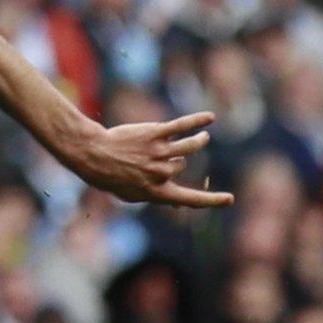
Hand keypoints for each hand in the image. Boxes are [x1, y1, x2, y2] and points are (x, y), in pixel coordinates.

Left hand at [62, 111, 234, 208]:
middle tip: (151, 159)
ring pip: (190, 146)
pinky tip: (209, 118)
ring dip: (199, 141)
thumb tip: (179, 204)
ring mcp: (159, 152)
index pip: (190, 199)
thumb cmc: (111, 175)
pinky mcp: (155, 133)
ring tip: (203, 136)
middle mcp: (161, 173)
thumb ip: (157, 196)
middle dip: (174, 162)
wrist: (93, 154)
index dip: (211, 200)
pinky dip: (197, 121)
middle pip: (182, 165)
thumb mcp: (132, 194)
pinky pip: (182, 126)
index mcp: (156, 192)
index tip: (229, 199)